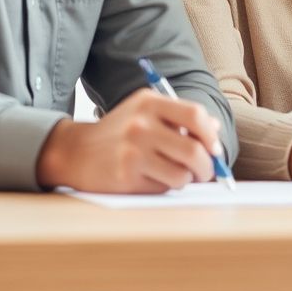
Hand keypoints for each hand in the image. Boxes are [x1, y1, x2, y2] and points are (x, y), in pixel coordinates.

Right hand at [35, 88, 223, 192]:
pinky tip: (154, 179)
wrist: (77, 152)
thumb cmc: (120, 133)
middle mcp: (141, 124)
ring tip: (177, 175)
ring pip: (182, 174)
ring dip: (187, 179)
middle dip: (208, 166)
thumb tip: (215, 130)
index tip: (214, 148)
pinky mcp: (126, 176)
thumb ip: (180, 118)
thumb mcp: (145, 113)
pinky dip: (167, 187)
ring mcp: (132, 151)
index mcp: (149, 103)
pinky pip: (164, 187)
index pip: (195, 115)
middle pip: (193, 150)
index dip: (211, 135)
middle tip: (207, 172)